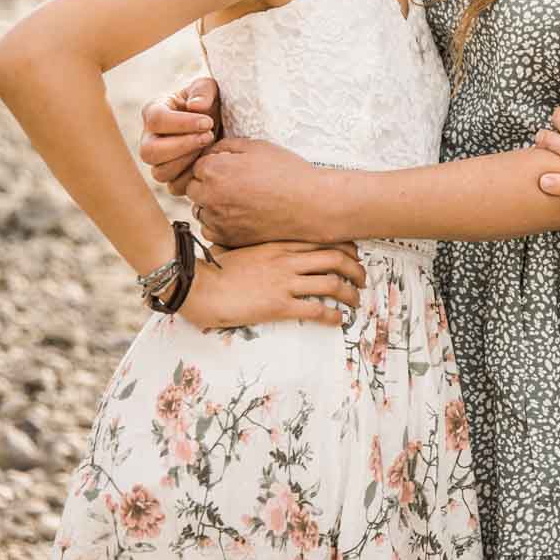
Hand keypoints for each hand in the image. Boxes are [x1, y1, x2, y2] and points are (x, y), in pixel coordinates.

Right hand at [140, 77, 221, 194]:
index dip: (182, 123)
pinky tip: (208, 162)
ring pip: (160, 172)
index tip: (208, 122)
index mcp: (154, 112)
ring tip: (210, 148)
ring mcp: (159, 161)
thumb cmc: (211, 102)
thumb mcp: (210, 88)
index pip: (156, 120)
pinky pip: (175, 187)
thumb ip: (203, 90)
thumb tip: (196, 106)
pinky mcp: (173, 178)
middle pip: (149, 152)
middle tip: (209, 136)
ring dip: (188, 161)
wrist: (224, 123)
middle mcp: (150, 139)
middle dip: (182, 146)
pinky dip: (193, 178)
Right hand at [175, 241, 366, 329]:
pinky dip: (333, 315)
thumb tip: (273, 252)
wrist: (197, 285)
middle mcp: (287, 260)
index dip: (345, 247)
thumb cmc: (214, 270)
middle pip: (336, 258)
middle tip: (362, 277)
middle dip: (356, 268)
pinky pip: (316, 309)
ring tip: (356, 300)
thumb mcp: (244, 248)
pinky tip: (338, 320)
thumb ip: (264, 249)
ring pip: (332, 282)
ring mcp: (284, 282)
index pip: (322, 240)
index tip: (353, 254)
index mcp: (278, 244)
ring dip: (350, 292)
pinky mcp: (279, 306)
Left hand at [186, 139, 332, 245]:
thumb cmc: (287, 172)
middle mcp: (210, 196)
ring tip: (239, 200)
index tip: (232, 167)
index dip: (215, 164)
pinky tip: (239, 215)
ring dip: (211, 204)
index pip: (197, 165)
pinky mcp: (227, 238)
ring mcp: (217, 220)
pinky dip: (218, 223)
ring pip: (200, 209)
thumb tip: (209, 151)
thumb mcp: (258, 147)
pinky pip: (209, 230)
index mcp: (215, 170)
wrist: (310, 204)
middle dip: (208, 184)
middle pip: (193, 188)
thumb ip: (226, 145)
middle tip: (234, 183)